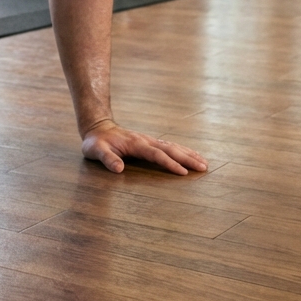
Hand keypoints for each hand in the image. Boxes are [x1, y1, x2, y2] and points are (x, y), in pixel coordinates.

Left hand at [81, 120, 207, 174]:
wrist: (98, 127)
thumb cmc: (96, 142)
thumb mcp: (96, 150)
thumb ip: (107, 159)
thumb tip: (119, 169)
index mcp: (135, 143)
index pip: (156, 154)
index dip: (169, 163)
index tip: (183, 172)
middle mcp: (146, 140)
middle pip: (170, 149)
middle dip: (187, 158)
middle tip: (203, 167)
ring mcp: (149, 140)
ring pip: (173, 146)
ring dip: (189, 154)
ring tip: (204, 163)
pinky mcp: (150, 142)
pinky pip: (170, 146)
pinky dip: (183, 150)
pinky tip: (192, 155)